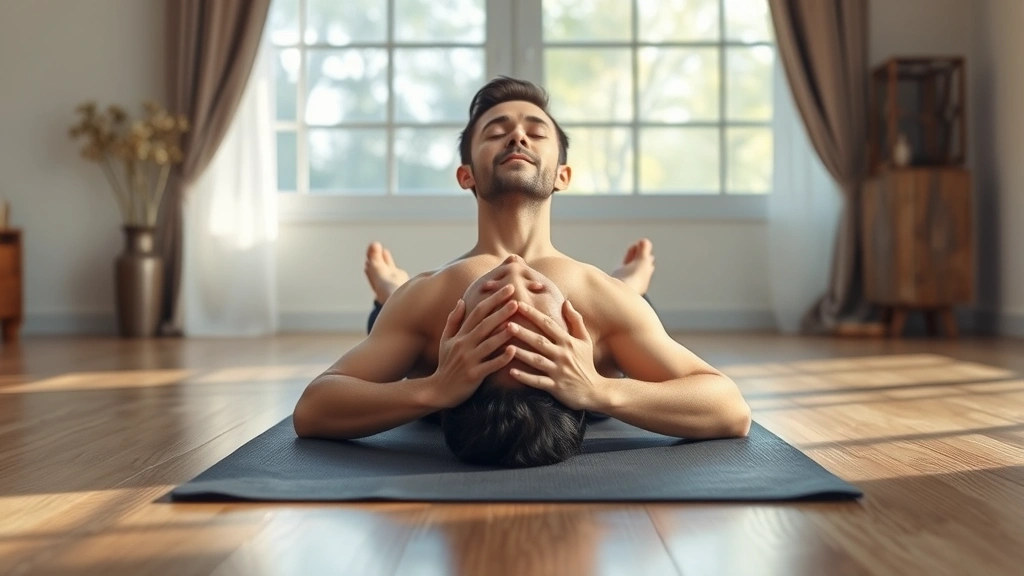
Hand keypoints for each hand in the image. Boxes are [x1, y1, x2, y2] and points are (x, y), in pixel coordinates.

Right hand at [433, 284, 518, 406]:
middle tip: (516, 300)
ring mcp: (469, 360)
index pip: (478, 312)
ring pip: (488, 344)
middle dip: (501, 312)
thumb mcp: (446, 340)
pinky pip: (489, 366)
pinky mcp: (474, 376)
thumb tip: (461, 300)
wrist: (437, 391)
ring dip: (502, 334)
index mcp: (461, 335)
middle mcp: (465, 345)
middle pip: (484, 325)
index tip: (508, 289)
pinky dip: (501, 359)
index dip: (493, 299)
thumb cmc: (445, 364)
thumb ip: (454, 320)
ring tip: (516, 324)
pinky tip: (513, 352)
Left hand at [507, 300, 605, 410]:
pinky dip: (525, 377)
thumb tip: (566, 302)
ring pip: (537, 361)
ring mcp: (559, 371)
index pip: (548, 324)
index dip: (533, 314)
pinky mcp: (556, 387)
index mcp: (568, 342)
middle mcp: (562, 355)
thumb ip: (576, 320)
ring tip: (505, 346)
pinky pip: (538, 381)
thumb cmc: (586, 363)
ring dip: (521, 353)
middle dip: (523, 332)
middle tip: (507, 324)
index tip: (518, 304)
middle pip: (540, 341)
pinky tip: (511, 372)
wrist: (595, 391)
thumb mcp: (585, 340)